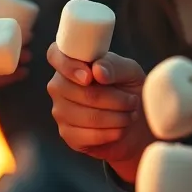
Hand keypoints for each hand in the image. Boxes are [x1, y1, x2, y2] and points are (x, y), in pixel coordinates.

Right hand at [45, 46, 150, 173]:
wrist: (136, 122)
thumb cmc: (129, 89)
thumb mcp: (130, 72)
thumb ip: (114, 66)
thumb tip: (97, 71)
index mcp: (70, 62)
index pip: (55, 55)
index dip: (70, 66)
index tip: (90, 77)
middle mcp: (59, 85)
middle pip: (82, 92)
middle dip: (116, 99)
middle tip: (132, 101)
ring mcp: (60, 111)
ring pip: (89, 116)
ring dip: (118, 117)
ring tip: (130, 114)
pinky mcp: (68, 135)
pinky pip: (90, 135)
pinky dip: (113, 132)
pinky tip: (121, 129)